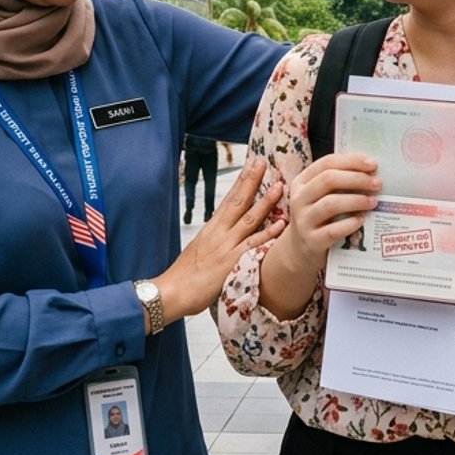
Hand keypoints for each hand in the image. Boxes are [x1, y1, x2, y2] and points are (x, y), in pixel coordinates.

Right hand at [153, 158, 284, 320]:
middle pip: (238, 201)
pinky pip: (254, 245)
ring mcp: (226, 246)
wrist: (172, 292)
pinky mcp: (232, 262)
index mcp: (211, 229)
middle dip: (251, 180)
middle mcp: (219, 233)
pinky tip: (281, 224)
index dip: (241, 182)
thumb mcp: (199, 251)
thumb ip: (216, 241)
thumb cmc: (184, 276)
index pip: (228, 199)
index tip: (251, 166)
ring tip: (279, 186)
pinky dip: (268, 234)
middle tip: (263, 162)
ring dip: (265, 202)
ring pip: (249, 219)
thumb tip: (227, 235)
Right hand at [272, 153, 381, 273]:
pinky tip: (362, 220)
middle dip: (357, 179)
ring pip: (330, 204)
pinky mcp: (312, 241)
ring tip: (373, 202)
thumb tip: (371, 171)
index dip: (351, 161)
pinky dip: (349, 224)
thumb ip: (338, 183)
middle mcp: (299, 199)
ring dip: (356, 200)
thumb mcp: (320, 197)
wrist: (301, 252)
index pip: (326, 163)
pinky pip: (332, 230)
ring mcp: (303, 221)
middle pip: (328, 180)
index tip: (373, 164)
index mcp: (302, 182)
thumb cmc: (319, 218)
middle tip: (377, 184)